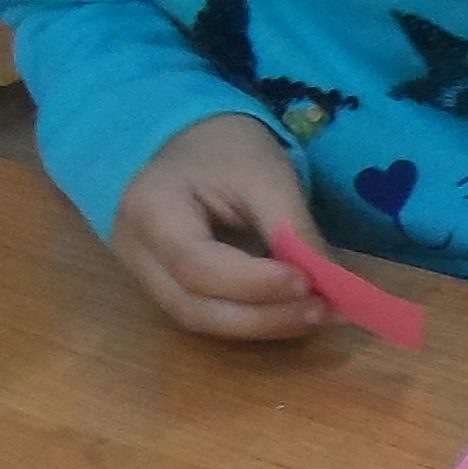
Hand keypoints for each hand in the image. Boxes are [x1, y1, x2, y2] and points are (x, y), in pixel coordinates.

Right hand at [104, 116, 327, 340]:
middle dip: (263, 317)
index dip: (252, 283)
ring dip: (264, 326)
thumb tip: (331, 283)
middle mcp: (136, 252)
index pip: (195, 264)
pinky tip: (296, 313)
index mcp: (150, 209)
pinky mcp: (167, 289)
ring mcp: (145, 276)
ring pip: (202, 320)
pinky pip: (210, 315)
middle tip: (324, 311)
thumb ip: (292, 227)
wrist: (193, 142)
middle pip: (194, 307)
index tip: (307, 282)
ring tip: (320, 314)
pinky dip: (255, 320)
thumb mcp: (265, 174)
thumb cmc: (226, 150)